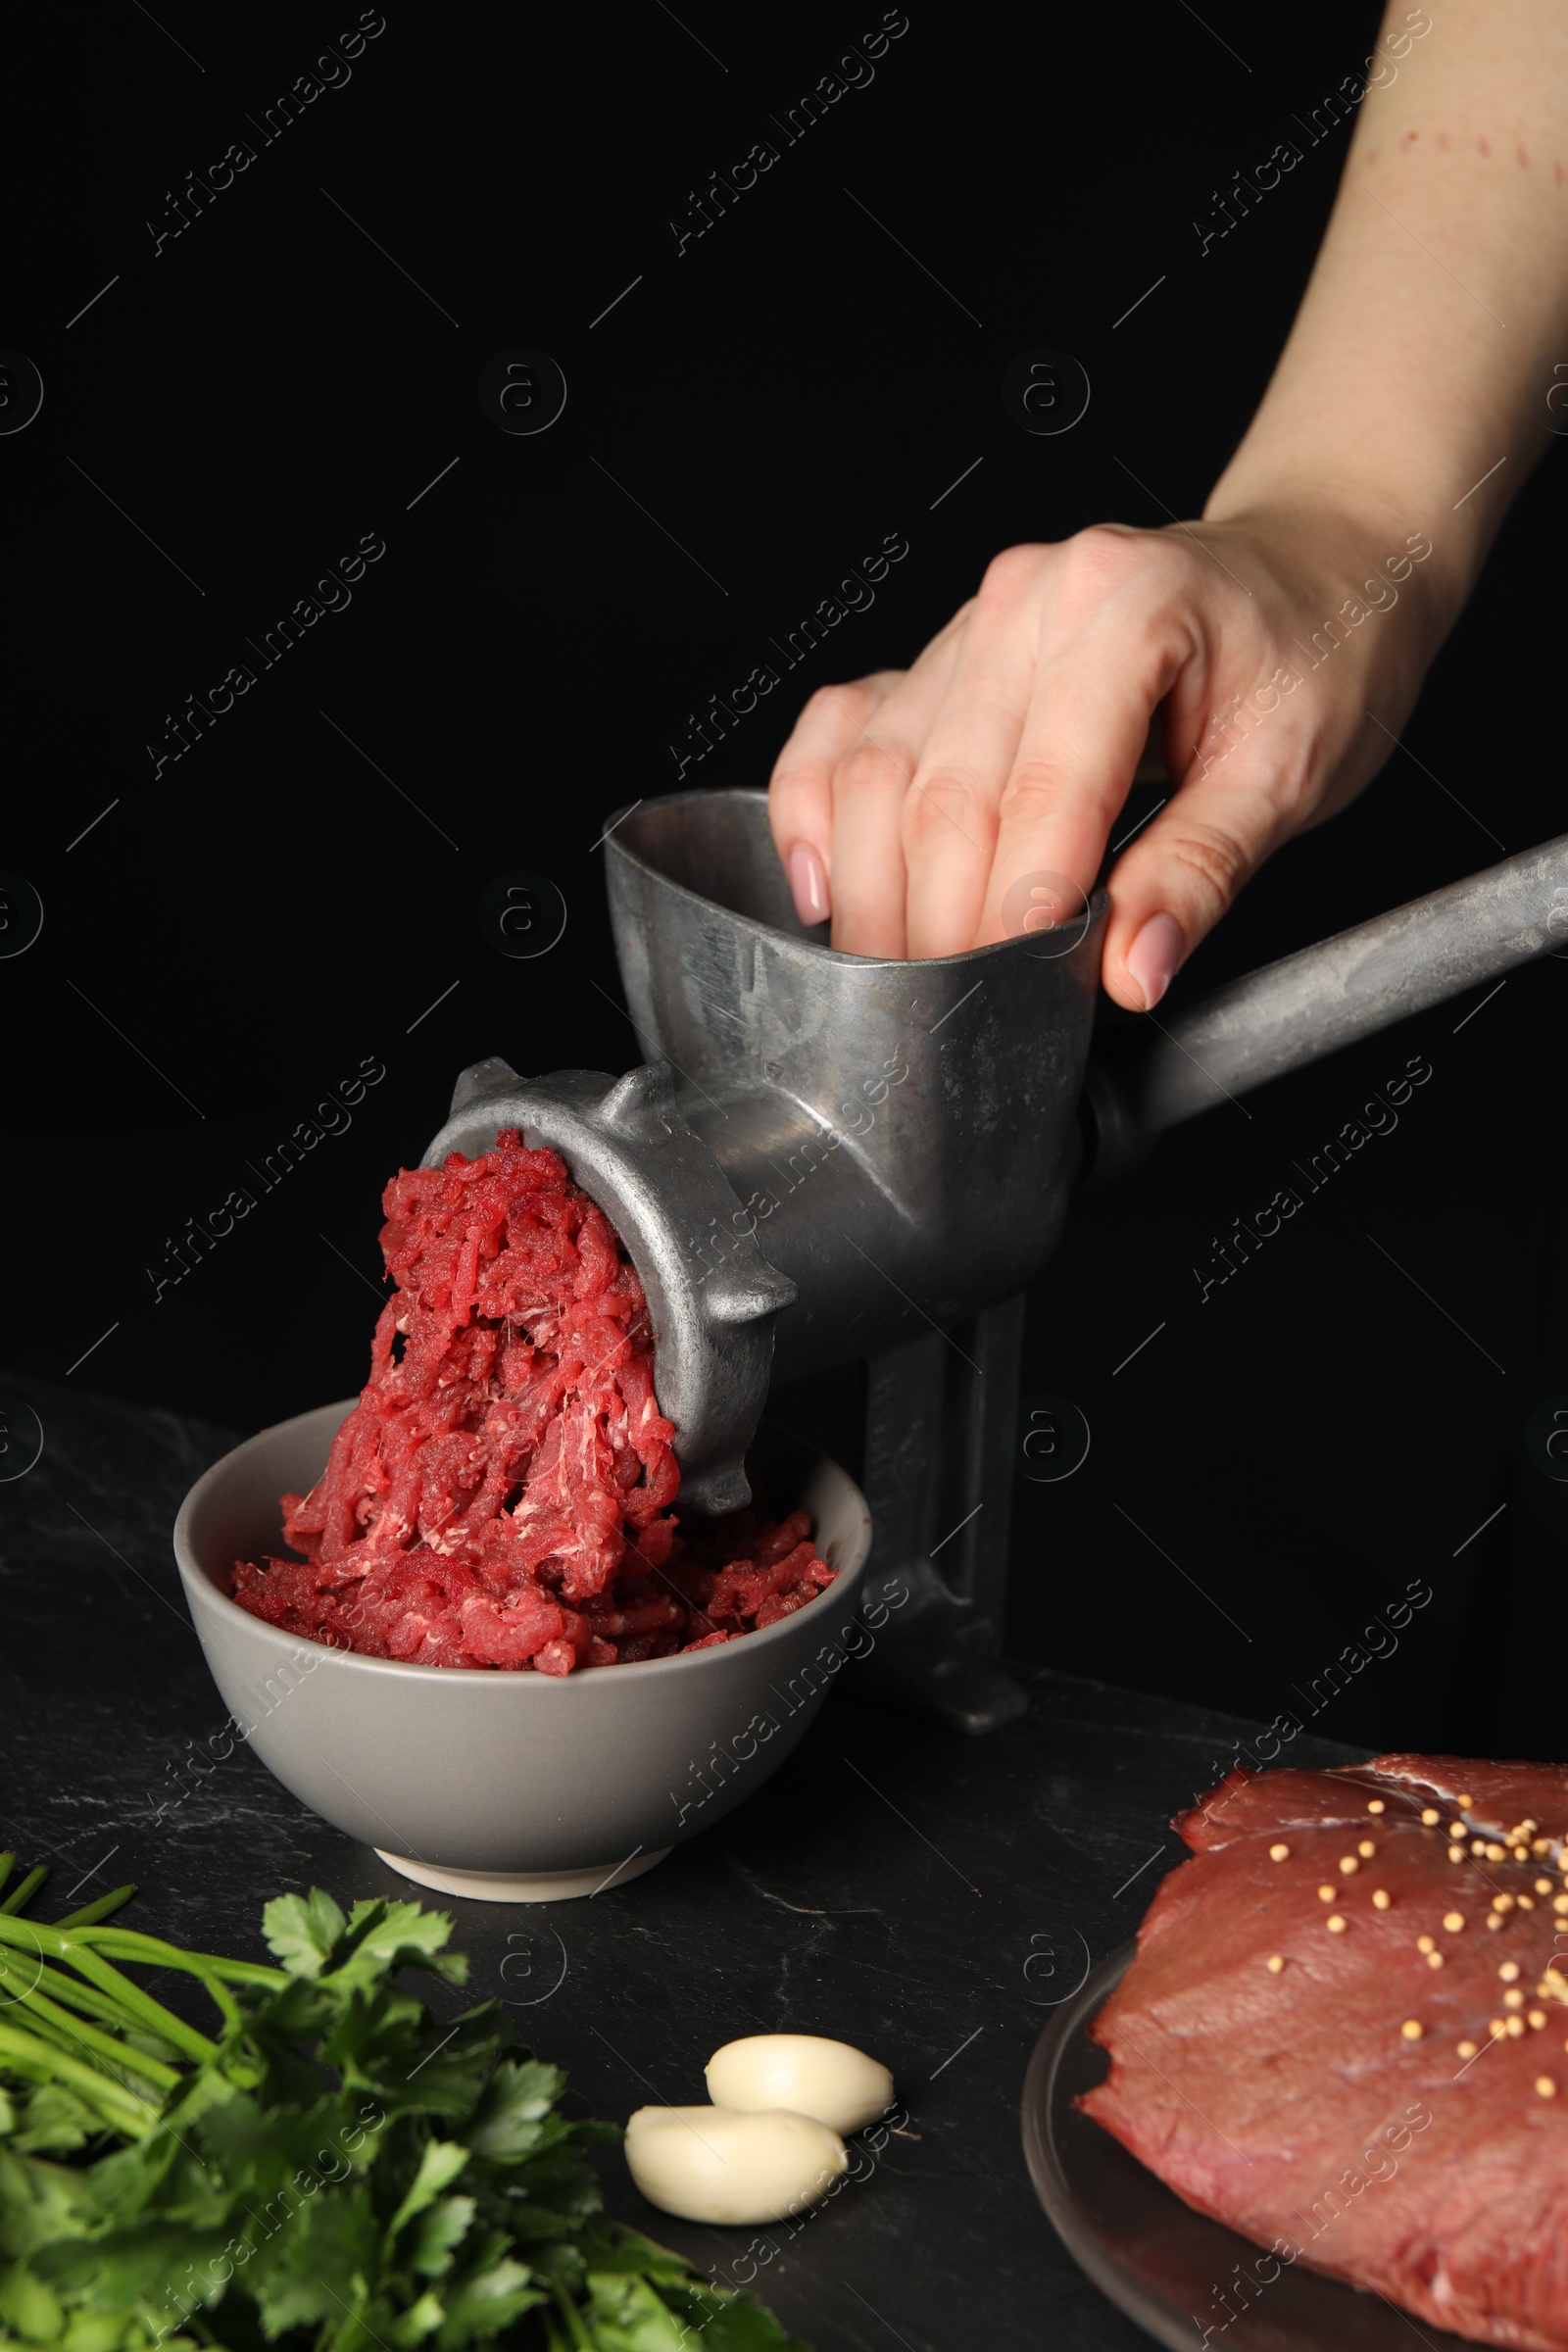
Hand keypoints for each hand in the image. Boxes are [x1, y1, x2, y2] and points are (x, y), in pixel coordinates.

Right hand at [766, 510, 1444, 1007]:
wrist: (1313, 569)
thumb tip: (1134, 968)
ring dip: (871, 891)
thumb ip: (1203, 871)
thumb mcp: (1293, 769)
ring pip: (875, 769)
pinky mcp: (940, 656)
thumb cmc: (1314, 649)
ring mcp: (972, 624)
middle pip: (942, 791)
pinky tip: (826, 886)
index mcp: (1124, 607)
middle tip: (952, 1019)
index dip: (1018, 906)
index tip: (1014, 992)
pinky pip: (845, 729)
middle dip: (938, 924)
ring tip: (893, 981)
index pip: (1042, 787)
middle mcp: (1028, 601)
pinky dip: (815, 810)